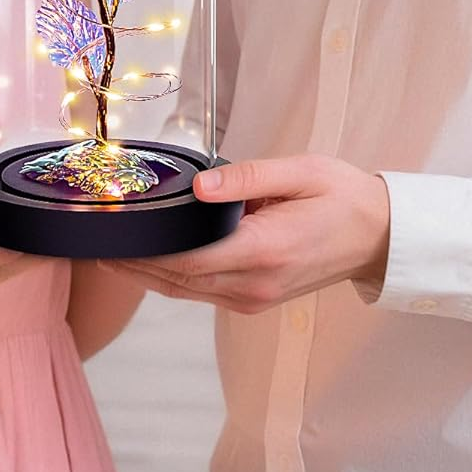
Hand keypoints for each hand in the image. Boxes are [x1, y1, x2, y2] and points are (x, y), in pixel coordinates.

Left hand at [100, 155, 389, 314]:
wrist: (378, 236)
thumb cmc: (342, 196)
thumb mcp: (302, 172)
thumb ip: (249, 178)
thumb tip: (201, 188)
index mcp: (266, 250)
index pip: (191, 259)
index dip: (146, 253)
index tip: (112, 235)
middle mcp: (254, 283)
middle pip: (177, 282)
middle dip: (133, 266)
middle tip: (93, 243)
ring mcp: (253, 297)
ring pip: (184, 293)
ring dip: (145, 277)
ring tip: (108, 251)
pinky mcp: (253, 299)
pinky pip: (200, 292)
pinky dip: (170, 280)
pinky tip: (148, 260)